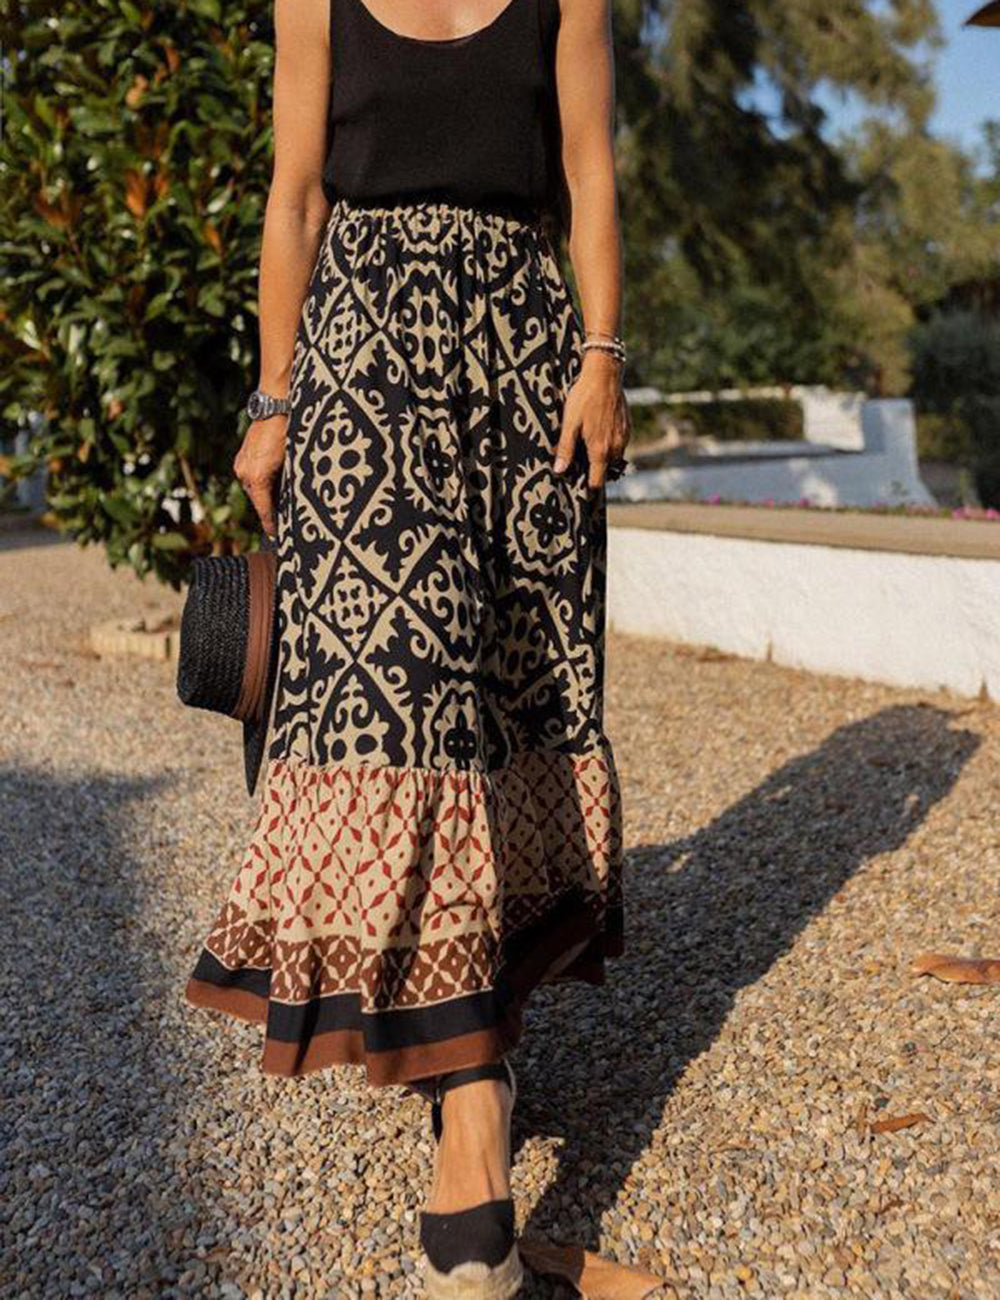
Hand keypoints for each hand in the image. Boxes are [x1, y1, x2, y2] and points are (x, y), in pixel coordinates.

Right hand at [233, 416, 287, 537]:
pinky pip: (252, 479)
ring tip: (283, 504)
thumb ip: (290, 486)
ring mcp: (241, 466)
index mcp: (257, 478)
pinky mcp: (241, 459)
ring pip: (255, 491)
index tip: (278, 537)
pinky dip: (263, 485)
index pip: (265, 512)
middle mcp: (245, 474)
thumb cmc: (291, 433)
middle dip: (271, 513)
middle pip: (259, 503)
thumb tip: (293, 504)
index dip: (272, 526)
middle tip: (285, 524)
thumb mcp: (295, 463)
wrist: (276, 407)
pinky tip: (276, 485)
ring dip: (268, 498)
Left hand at [553, 350, 630, 489]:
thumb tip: (559, 471)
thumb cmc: (584, 398)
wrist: (605, 375)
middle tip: (579, 464)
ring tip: (587, 448)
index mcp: (600, 450)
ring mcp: (624, 438)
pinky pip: (620, 445)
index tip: (579, 486)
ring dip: (603, 458)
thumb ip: (565, 449)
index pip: (597, 481)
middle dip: (594, 471)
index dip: (588, 487)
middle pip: (606, 472)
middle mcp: (616, 447)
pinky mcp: (627, 428)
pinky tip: (598, 434)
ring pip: (614, 458)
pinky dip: (610, 446)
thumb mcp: (570, 423)